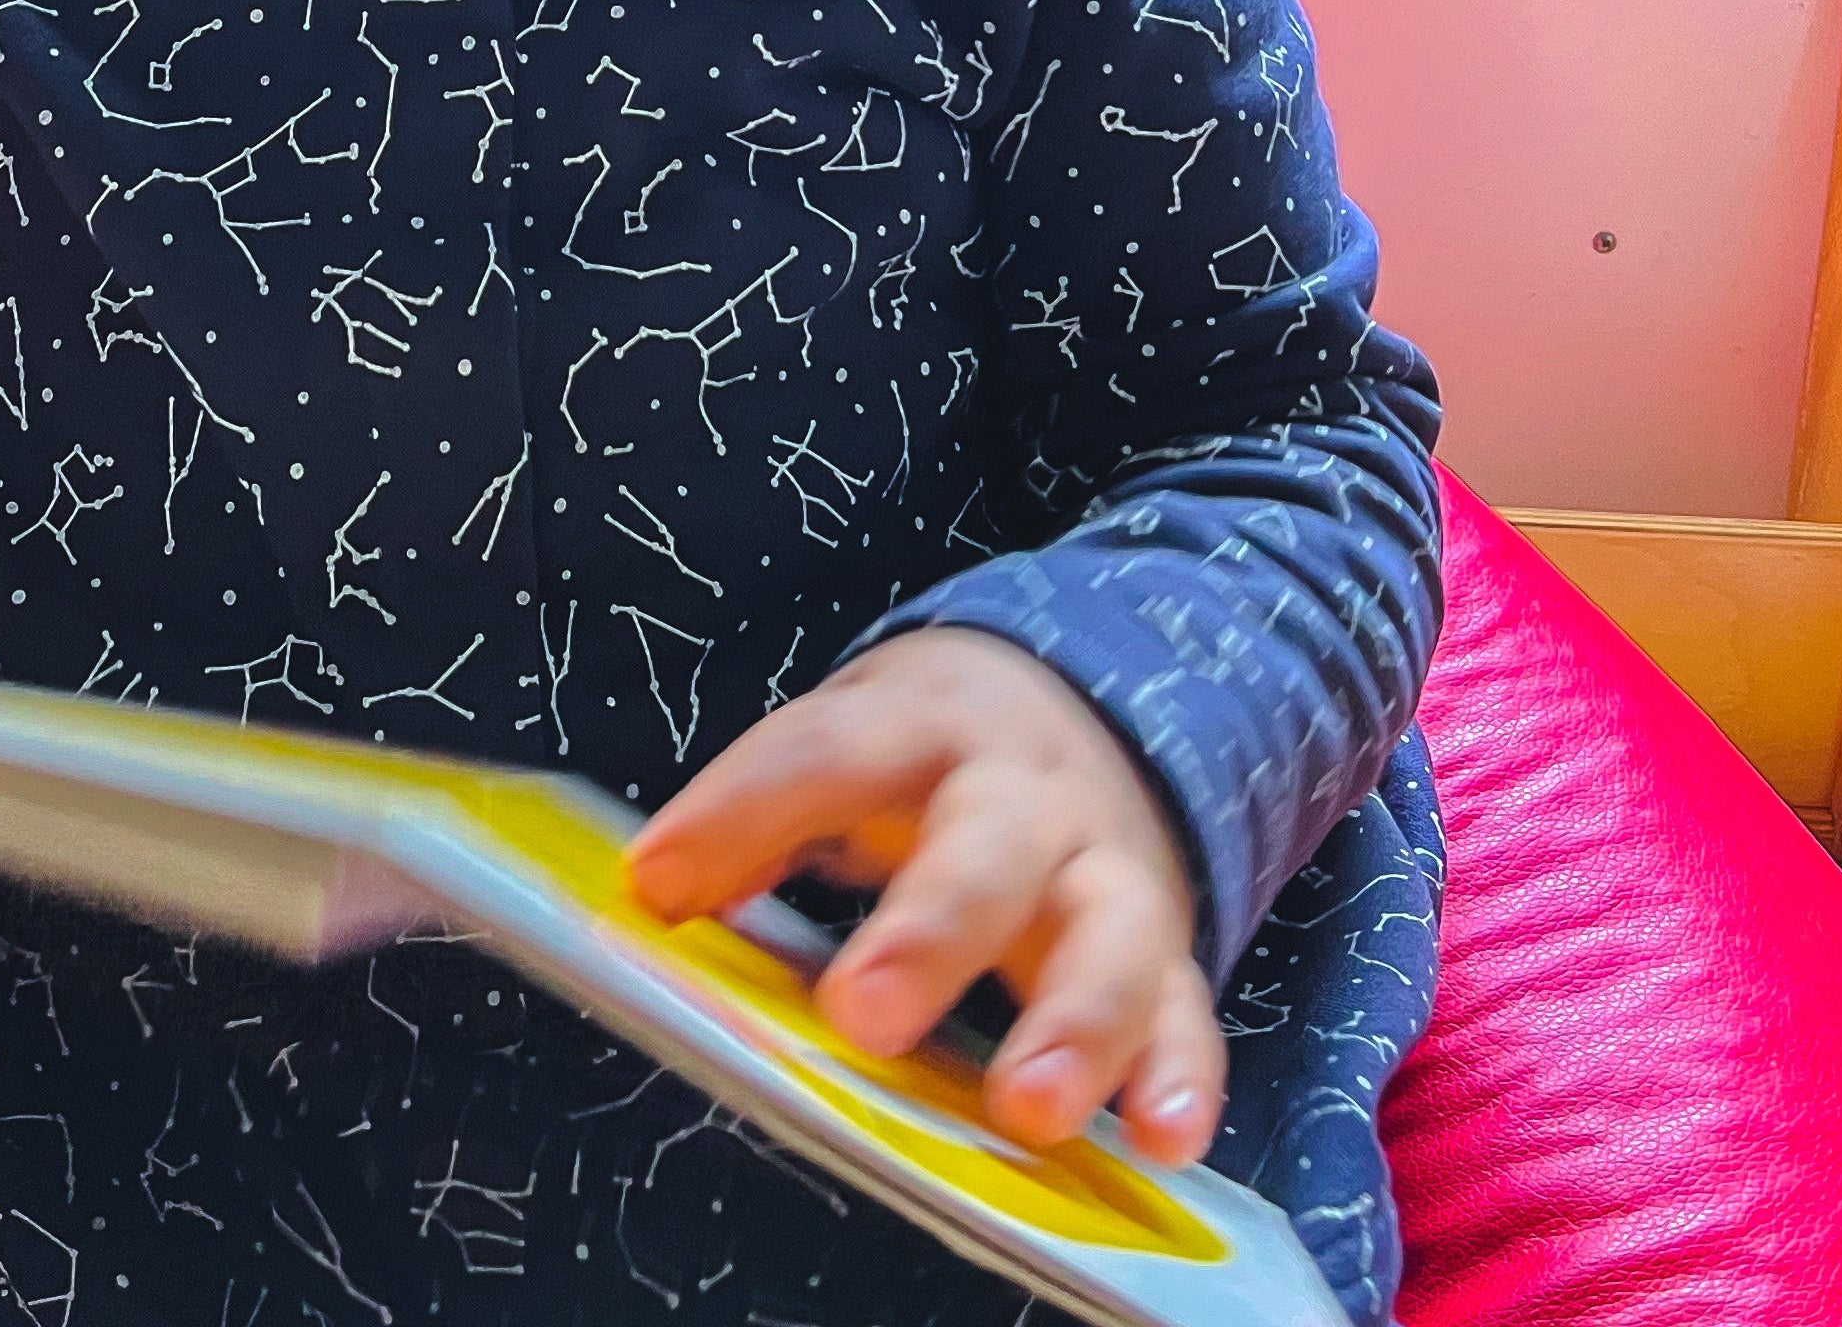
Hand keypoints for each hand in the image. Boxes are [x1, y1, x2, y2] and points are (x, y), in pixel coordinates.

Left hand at [624, 626, 1221, 1165]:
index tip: (661, 881)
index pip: (825, 752)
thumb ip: (760, 818)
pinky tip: (1156, 1138)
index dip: (740, 811)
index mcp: (916, 724)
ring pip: (1107, 932)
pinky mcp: (1164, 943)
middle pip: (984, 845)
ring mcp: (1102, 865)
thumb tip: (657, 892)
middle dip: (929, 932)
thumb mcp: (843, 748)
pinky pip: (1184, 1009)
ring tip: (1023, 1106)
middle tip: (862, 1014)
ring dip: (1072, 1022)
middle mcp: (1019, 789)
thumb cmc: (924, 755)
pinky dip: (1177, 1074)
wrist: (1079, 704)